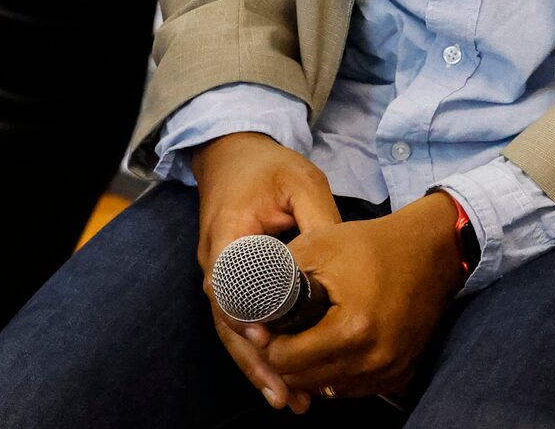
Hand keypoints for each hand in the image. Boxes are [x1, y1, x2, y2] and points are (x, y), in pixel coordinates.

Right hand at [193, 133, 342, 411]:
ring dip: (257, 367)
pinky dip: (257, 353)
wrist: (233, 154)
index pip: (232, 284)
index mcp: (228, 234)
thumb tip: (339, 269)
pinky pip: (238, 324)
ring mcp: (218, 275)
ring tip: (287, 400)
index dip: (248, 316)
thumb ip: (318, 222)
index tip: (269, 342)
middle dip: (256, 361)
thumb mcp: (301, 183)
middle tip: (288, 394)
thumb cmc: (268, 167)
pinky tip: (279, 380)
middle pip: (229, 321)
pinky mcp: (229, 284)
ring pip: (232, 331)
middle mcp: (215, 261)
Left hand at [261, 193, 465, 401]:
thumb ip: (277, 278)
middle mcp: (373, 360)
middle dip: (285, 358)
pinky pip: (351, 388)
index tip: (265, 326)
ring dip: (310, 368)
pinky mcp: (398, 375)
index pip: (287, 360)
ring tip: (307, 335)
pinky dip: (336, 371)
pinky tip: (333, 343)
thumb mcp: (317, 246)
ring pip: (326, 389)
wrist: (430, 251)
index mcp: (352, 329)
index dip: (268, 343)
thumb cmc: (372, 244)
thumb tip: (250, 310)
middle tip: (281, 332)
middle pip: (304, 381)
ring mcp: (389, 371)